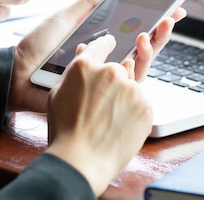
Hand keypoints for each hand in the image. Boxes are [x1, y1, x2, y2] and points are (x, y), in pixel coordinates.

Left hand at [8, 0, 185, 113]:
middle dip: (162, 32)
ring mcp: (107, 76)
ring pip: (141, 64)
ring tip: (150, 33)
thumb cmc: (38, 48)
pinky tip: (134, 54)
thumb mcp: (63, 20)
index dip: (156, 19)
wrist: (18, 74)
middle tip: (170, 17)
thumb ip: (87, 4)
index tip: (172, 6)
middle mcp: (109, 58)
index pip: (136, 28)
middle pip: (145, 46)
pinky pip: (126, 83)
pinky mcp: (102, 93)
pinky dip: (134, 67)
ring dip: (151, 47)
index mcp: (102, 40)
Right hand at [45, 35, 152, 196]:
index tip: (111, 43)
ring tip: (106, 122)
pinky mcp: (145, 107)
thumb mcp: (58, 94)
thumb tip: (84, 50)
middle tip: (99, 107)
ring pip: (130, 89)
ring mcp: (131, 89)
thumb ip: (74, 70)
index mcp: (85, 66)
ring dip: (123, 100)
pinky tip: (118, 128)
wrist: (81, 161)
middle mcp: (111, 72)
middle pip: (117, 70)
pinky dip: (133, 114)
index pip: (101, 45)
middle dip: (112, 84)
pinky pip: (140, 105)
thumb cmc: (65, 130)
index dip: (106, 44)